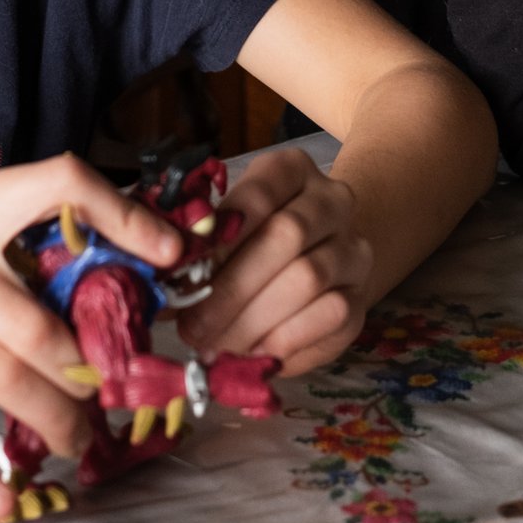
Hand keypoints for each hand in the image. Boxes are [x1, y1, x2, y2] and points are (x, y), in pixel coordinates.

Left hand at [173, 146, 372, 377]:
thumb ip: (204, 244)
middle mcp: (332, 201)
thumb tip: (161, 279)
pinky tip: (253, 353)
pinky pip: (330, 316)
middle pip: (286, 235)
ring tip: (216, 344)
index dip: (222, 238)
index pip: (259, 193)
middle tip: (193, 326)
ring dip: (254, 319)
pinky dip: (285, 340)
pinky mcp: (361, 298)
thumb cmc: (255, 240)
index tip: (187, 275)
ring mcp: (353, 248)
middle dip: (232, 288)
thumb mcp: (229, 227)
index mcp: (292, 170)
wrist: (320, 255)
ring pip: (309, 278)